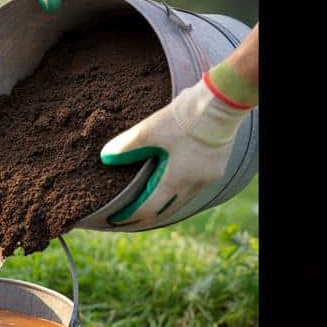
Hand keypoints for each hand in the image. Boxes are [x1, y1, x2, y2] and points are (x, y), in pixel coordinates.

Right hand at [16, 0, 137, 10]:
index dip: (34, 7)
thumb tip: (49, 8)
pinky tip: (82, 1)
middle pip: (44, 1)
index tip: (46, 15)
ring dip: (67, 4)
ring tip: (72, 4)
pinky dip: (78, 0)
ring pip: (61, 1)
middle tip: (60, 13)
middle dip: (52, 6)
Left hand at [100, 73, 253, 225]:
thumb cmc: (184, 118)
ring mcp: (206, 179)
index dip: (129, 217)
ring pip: (180, 203)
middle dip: (143, 220)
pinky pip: (191, 191)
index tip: (114, 220)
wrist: (220, 104)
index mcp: (175, 181)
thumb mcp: (149, 130)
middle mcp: (193, 186)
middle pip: (164, 212)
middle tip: (125, 222)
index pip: (148, 210)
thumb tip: (105, 157)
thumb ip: (126, 146)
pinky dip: (175, 196)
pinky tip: (167, 190)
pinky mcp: (214, 169)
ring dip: (160, 209)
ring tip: (143, 210)